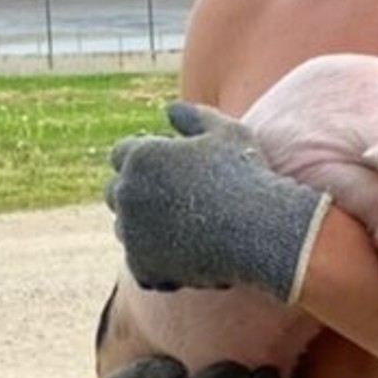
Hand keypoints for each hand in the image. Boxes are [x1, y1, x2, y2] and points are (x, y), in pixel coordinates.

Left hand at [106, 101, 331, 300]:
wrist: (263, 231)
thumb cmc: (248, 176)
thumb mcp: (226, 133)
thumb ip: (194, 116)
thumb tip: (169, 109)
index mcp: (141, 156)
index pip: (121, 154)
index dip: (144, 161)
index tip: (167, 171)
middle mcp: (127, 193)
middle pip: (115, 192)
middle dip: (137, 194)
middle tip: (171, 203)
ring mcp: (132, 233)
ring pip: (126, 229)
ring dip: (144, 229)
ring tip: (183, 230)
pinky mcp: (142, 268)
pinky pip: (142, 264)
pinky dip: (159, 263)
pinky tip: (190, 256)